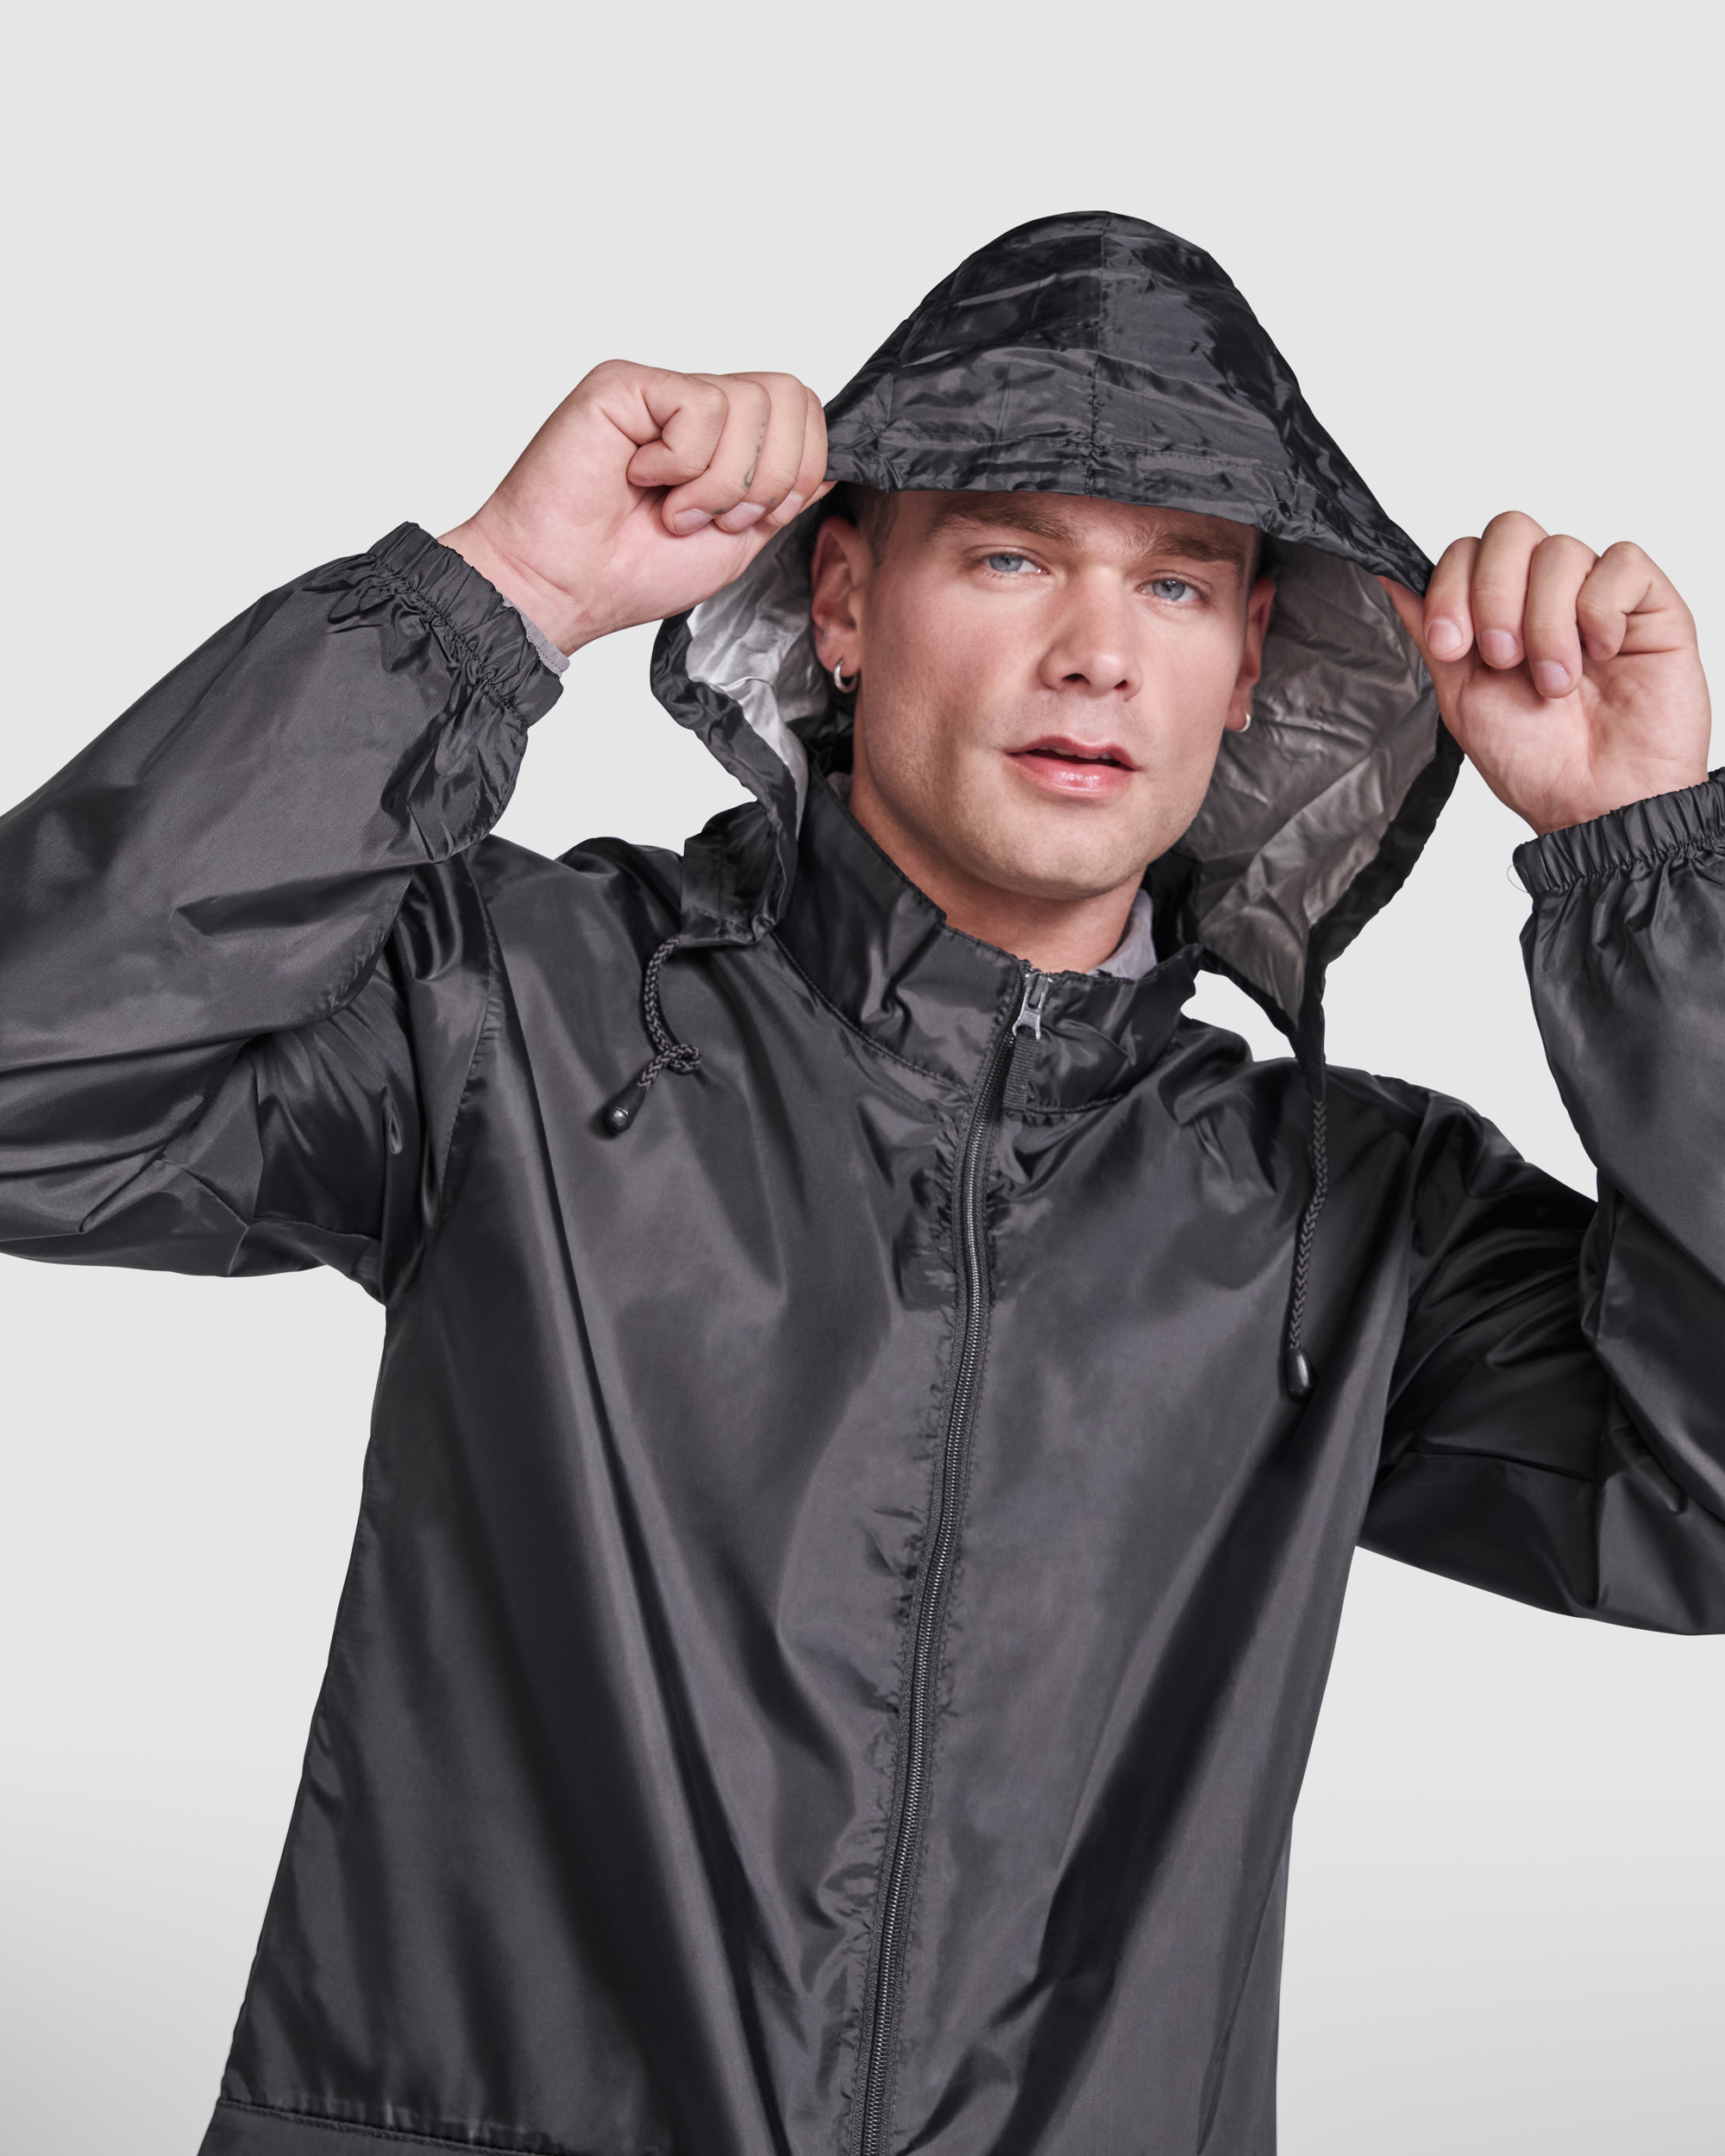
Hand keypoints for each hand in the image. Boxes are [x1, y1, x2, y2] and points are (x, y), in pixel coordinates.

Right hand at [439, 361, 830, 653]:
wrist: (568, 587)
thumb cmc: (632, 572)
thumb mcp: (740, 543)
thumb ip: (784, 498)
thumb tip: (831, 465)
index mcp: (725, 441)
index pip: (804, 410)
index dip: (801, 465)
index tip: (755, 517)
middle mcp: (697, 407)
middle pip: (790, 395)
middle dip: (769, 475)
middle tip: (716, 517)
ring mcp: (663, 392)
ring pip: (748, 405)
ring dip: (719, 481)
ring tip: (672, 507)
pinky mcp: (628, 385)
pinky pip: (698, 406)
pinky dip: (680, 463)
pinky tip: (639, 477)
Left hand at [1380, 513, 1710, 833]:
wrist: (1596, 804)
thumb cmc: (1536, 763)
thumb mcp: (1460, 696)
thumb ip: (1430, 632)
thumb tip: (1391, 576)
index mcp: (1497, 614)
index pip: (1467, 551)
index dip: (1452, 587)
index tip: (1452, 644)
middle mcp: (1545, 596)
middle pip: (1511, 530)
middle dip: (1493, 595)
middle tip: (1503, 658)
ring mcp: (1597, 595)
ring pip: (1560, 550)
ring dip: (1547, 623)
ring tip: (1556, 682)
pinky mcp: (1649, 603)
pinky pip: (1621, 562)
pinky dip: (1601, 611)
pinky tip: (1603, 655)